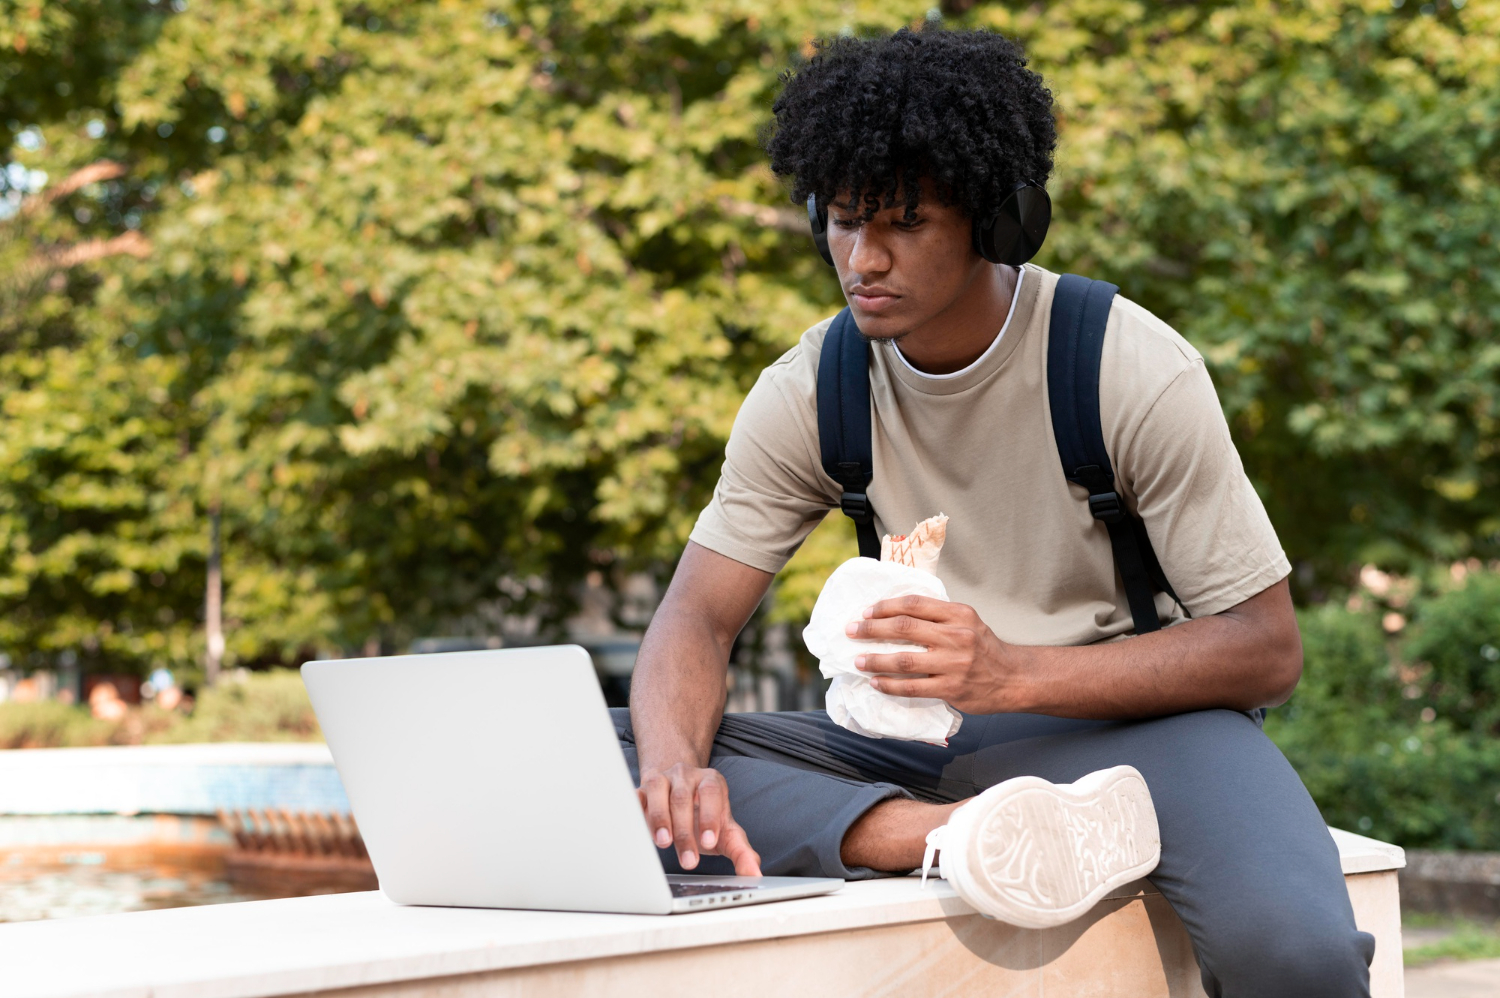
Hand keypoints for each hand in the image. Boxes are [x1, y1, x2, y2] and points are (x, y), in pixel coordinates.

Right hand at [637, 763, 761, 875]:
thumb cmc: (704, 816)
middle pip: (683, 798)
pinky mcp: (641, 789)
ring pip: (658, 790)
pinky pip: (635, 794)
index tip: (709, 842)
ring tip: (663, 843)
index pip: (712, 793)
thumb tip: (754, 873)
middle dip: (684, 831)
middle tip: (689, 860)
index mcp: (711, 782)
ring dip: (659, 818)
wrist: (679, 793)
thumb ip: (741, 851)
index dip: (711, 816)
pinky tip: (636, 829)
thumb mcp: (726, 832)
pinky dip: (634, 809)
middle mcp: (686, 776)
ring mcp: (662, 780)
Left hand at [846, 595, 1022, 713]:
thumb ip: (938, 615)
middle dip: (872, 629)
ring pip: (905, 660)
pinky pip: (913, 687)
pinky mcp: (951, 688)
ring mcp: (953, 664)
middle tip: (852, 631)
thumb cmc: (985, 648)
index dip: (885, 607)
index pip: (914, 604)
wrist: (1013, 678)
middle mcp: (956, 636)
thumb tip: (895, 613)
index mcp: (958, 614)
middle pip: (904, 628)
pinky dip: (891, 685)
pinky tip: (877, 683)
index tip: (867, 611)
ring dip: (876, 660)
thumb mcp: (967, 621)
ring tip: (858, 661)